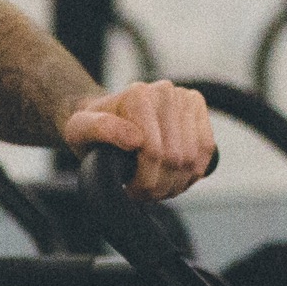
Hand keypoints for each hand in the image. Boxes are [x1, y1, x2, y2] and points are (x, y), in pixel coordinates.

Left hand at [63, 81, 218, 198]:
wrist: (105, 114)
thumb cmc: (91, 127)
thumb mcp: (80, 129)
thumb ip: (100, 129)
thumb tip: (135, 139)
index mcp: (138, 96)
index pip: (154, 152)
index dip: (145, 181)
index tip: (132, 191)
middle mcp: (164, 91)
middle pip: (175, 158)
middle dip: (160, 185)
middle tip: (144, 194)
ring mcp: (183, 97)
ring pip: (192, 159)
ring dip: (176, 183)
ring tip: (157, 187)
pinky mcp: (197, 107)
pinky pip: (206, 149)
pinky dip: (193, 172)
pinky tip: (175, 178)